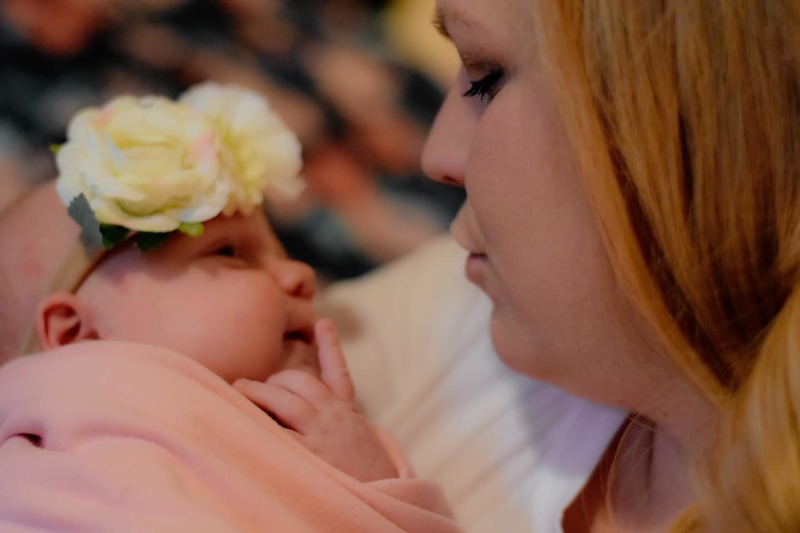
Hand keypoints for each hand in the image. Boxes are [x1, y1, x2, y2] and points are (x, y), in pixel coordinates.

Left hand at [234, 319, 397, 481]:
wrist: (383, 498)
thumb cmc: (366, 472)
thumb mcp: (359, 438)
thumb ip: (339, 419)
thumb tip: (311, 398)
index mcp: (347, 412)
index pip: (339, 372)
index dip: (330, 346)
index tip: (323, 322)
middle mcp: (334, 418)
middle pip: (300, 382)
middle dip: (274, 380)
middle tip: (249, 386)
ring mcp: (320, 435)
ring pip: (284, 401)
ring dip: (258, 393)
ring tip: (238, 391)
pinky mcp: (307, 456)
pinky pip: (275, 434)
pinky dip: (256, 428)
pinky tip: (239, 425)